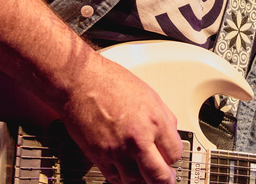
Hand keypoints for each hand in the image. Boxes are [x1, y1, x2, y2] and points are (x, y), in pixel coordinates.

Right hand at [58, 52, 182, 183]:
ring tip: (143, 173)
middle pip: (159, 176)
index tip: (171, 159)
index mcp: (154, 120)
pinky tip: (125, 170)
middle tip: (165, 178)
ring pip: (136, 182)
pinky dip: (122, 178)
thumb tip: (171, 134)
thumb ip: (163, 117)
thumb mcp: (149, 94)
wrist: (80, 82)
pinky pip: (114, 178)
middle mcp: (137, 138)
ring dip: (142, 180)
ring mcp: (117, 150)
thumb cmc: (110, 82)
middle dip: (165, 180)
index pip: (175, 154)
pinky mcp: (98, 157)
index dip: (174, 158)